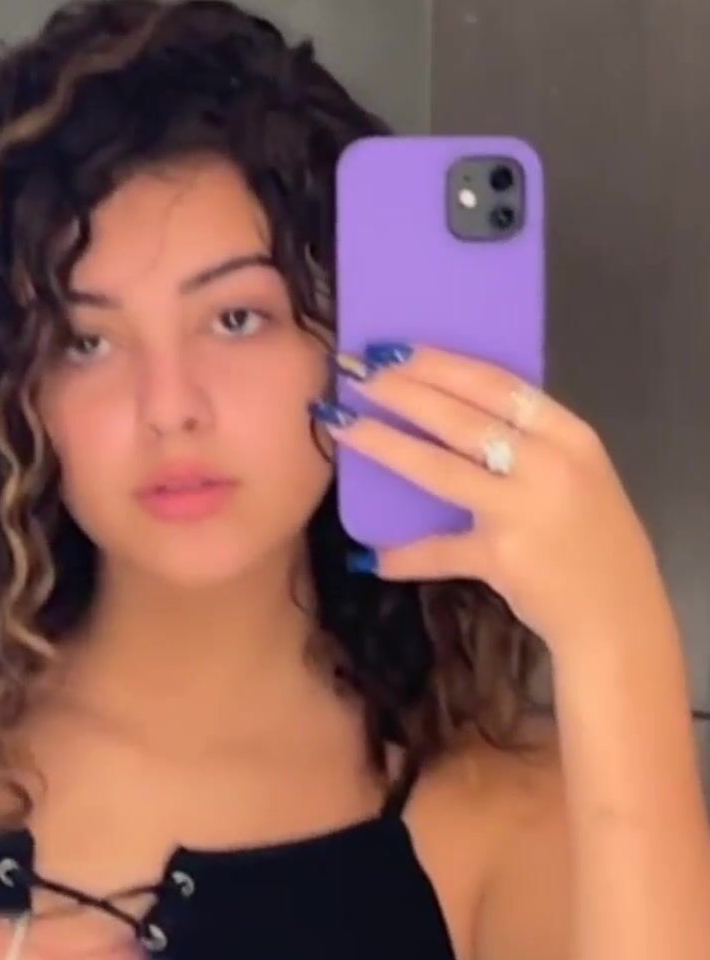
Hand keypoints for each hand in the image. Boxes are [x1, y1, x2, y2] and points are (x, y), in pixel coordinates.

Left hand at [321, 342, 663, 648]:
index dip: (440, 363)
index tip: (395, 347)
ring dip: (385, 443)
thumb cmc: (593, 538)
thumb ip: (529, 443)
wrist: (616, 612)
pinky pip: (439, 550)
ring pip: (439, 468)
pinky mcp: (501, 557)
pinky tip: (371, 556)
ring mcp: (522, 510)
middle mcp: (547, 464)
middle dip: (401, 390)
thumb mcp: (578, 474)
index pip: (496, 384)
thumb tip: (455, 408)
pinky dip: (404, 555)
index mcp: (568, 434)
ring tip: (343, 424)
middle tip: (356, 372)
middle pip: (461, 417)